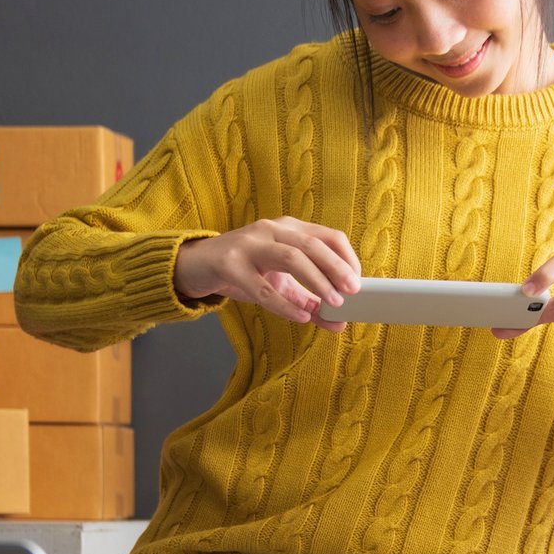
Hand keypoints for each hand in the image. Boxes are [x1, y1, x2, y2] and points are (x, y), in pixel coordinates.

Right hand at [173, 217, 360, 331]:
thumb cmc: (244, 270)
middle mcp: (271, 231)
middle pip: (313, 244)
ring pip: (291, 257)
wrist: (196, 265)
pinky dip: (284, 304)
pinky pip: (261, 286)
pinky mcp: (229, 264)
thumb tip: (339, 324)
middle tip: (353, 292)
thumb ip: (309, 302)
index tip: (357, 283)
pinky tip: (301, 317)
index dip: (347, 258)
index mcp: (288, 229)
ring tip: (333, 303)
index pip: (329, 236)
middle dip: (337, 268)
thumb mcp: (279, 284)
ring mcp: (249, 245)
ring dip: (316, 280)